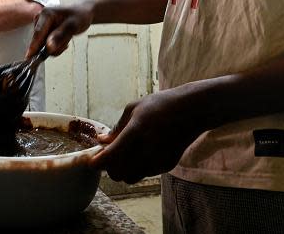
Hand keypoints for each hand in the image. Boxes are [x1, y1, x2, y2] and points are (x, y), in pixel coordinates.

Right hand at [25, 1, 95, 57]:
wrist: (83, 12)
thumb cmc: (79, 15)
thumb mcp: (73, 26)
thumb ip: (60, 36)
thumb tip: (49, 47)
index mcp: (46, 14)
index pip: (38, 32)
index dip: (34, 46)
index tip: (29, 57)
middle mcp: (41, 19)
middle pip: (40, 41)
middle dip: (54, 46)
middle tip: (66, 44)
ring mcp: (42, 25)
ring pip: (44, 45)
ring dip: (56, 46)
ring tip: (66, 39)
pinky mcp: (44, 31)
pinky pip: (47, 44)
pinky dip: (56, 46)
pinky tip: (63, 40)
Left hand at [89, 88, 204, 183]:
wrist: (193, 111)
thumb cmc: (161, 105)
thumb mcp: (135, 108)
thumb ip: (117, 127)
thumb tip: (101, 141)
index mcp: (137, 130)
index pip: (112, 155)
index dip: (98, 162)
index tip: (91, 163)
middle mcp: (148, 148)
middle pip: (118, 173)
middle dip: (109, 168)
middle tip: (108, 156)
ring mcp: (159, 159)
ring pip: (131, 178)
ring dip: (123, 171)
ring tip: (124, 155)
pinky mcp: (167, 165)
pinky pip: (144, 174)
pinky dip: (137, 168)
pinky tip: (141, 153)